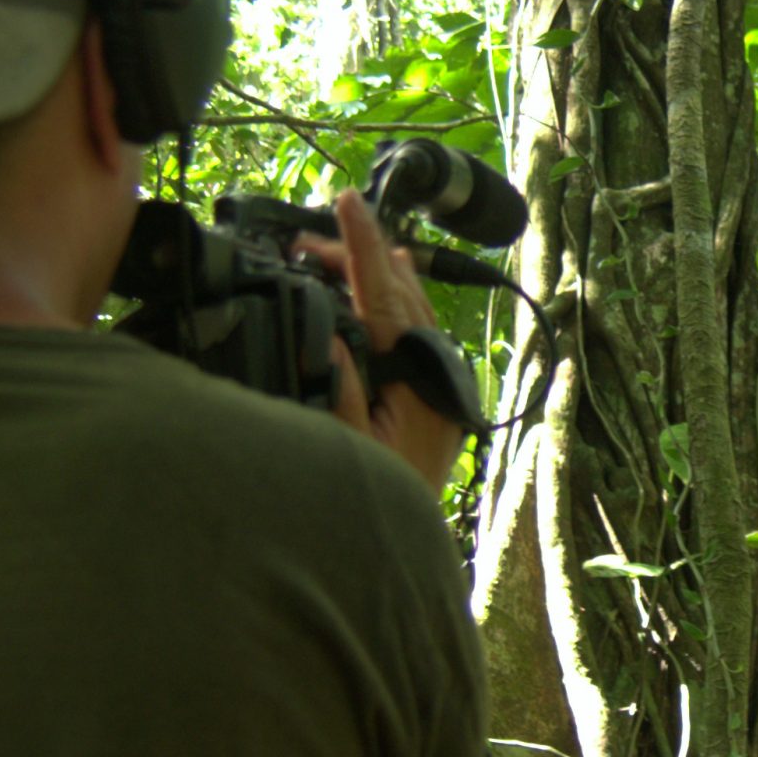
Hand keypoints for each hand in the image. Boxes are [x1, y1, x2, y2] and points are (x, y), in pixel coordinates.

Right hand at [295, 189, 466, 491]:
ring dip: (382, 273)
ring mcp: (441, 387)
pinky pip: (420, 332)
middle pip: (401, 295)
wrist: (409, 552)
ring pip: (416, 309)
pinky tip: (391, 282)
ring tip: (357, 238)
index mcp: (417, 385)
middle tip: (316, 233)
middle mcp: (437, 380)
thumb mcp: (346, 454)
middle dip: (362, 255)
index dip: (361, 249)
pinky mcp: (436, 397)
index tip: (346, 204)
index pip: (385, 300)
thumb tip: (332, 339)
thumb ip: (340, 396)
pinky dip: (400, 301)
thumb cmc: (376, 507)